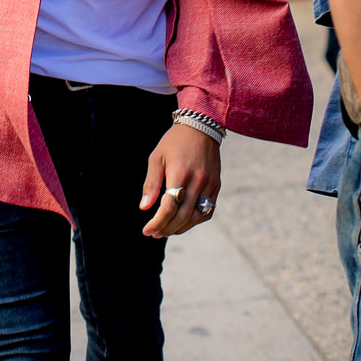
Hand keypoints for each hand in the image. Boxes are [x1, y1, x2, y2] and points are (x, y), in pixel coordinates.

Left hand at [140, 123, 220, 237]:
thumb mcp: (157, 157)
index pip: (169, 207)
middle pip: (182, 216)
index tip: (146, 230)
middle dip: (167, 228)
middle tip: (155, 233)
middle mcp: (197, 181)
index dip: (157, 222)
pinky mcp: (216, 186)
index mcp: (180, 173)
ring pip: (196, 217)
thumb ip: (151, 183)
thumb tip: (144, 207)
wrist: (201, 127)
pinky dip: (195, 220)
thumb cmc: (174, 142)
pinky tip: (184, 222)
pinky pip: (207, 211)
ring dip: (181, 228)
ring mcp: (209, 184)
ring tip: (167, 230)